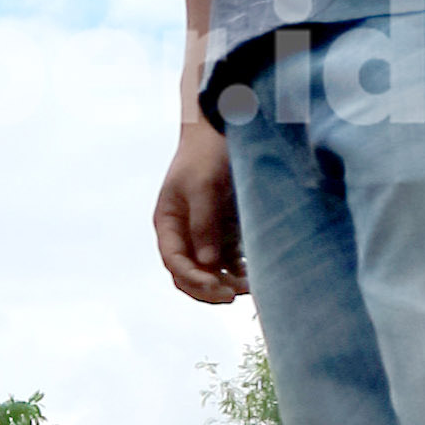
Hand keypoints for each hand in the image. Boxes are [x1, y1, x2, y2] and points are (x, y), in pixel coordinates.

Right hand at [154, 108, 247, 304]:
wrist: (224, 129)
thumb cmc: (206, 154)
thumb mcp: (202, 186)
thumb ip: (203, 225)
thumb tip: (208, 264)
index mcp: (168, 224)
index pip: (175, 263)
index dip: (193, 280)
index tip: (217, 287)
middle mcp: (184, 234)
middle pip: (190, 274)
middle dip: (209, 288)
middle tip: (234, 295)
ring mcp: (204, 234)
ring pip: (211, 271)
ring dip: (227, 283)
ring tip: (251, 287)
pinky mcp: (225, 231)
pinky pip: (229, 261)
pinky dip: (239, 271)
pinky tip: (256, 275)